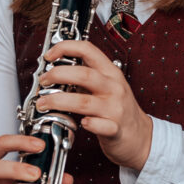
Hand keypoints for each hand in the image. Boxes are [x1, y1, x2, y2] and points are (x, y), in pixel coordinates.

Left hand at [38, 40, 152, 171]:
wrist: (140, 135)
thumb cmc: (118, 109)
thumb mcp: (106, 85)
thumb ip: (85, 76)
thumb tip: (55, 69)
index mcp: (110, 73)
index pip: (88, 50)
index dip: (66, 48)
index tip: (49, 56)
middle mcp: (113, 88)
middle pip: (83, 75)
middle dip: (57, 75)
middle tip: (43, 81)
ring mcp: (115, 109)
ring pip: (84, 102)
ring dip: (59, 101)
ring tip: (44, 104)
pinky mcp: (115, 129)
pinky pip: (101, 126)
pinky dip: (89, 124)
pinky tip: (80, 123)